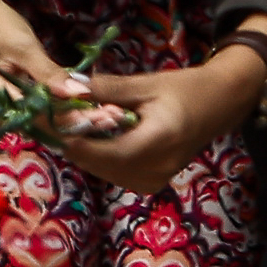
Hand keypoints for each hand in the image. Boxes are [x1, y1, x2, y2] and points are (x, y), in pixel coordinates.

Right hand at [0, 0, 103, 115]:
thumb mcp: (22, 45)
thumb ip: (46, 73)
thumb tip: (77, 93)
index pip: (33, 115)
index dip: (67, 119)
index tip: (100, 116)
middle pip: (38, 123)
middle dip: (76, 122)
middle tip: (112, 118)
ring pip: (39, 121)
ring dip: (72, 120)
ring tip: (107, 115)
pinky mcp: (8, 105)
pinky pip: (35, 114)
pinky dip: (62, 111)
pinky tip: (89, 110)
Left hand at [60, 51, 261, 194]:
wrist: (220, 105)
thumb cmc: (185, 89)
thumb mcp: (146, 84)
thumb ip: (107, 89)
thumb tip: (67, 87)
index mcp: (157, 141)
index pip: (102, 151)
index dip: (70, 137)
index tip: (46, 119)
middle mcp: (156, 168)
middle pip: (97, 163)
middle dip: (71, 141)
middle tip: (50, 118)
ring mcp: (154, 180)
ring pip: (102, 170)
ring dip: (82, 149)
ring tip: (66, 124)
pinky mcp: (151, 182)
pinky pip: (114, 172)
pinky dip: (99, 155)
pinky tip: (92, 136)